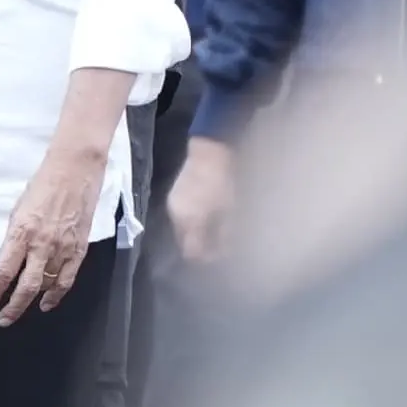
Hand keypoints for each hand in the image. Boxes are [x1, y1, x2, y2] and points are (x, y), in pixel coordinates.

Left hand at [0, 146, 102, 324]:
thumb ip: (10, 242)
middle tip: (2, 319)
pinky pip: (67, 279)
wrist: (74, 172)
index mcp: (21, 233)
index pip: (3, 272)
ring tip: (20, 310)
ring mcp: (63, 248)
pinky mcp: (79, 249)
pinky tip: (48, 302)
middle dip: (12, 306)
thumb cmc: (40, 188)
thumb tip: (2, 269)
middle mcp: (42, 244)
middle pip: (26, 286)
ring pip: (46, 286)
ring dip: (32, 301)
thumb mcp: (16, 213)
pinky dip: (57, 294)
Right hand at [167, 138, 235, 263]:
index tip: (226, 262)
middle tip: (226, 248)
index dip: (208, 259)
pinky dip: (198, 220)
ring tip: (221, 233)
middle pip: (186, 241)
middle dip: (204, 247)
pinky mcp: (179, 192)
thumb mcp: (231, 210)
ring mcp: (175, 201)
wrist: (213, 145)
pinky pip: (187, 215)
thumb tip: (225, 253)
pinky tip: (212, 217)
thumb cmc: (225, 179)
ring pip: (186, 228)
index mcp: (186, 219)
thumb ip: (226, 234)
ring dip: (201, 233)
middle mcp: (175, 213)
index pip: (191, 252)